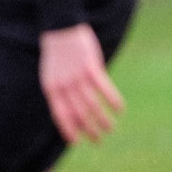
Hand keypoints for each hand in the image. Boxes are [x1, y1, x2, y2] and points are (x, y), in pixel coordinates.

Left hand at [39, 23, 124, 145]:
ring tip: (110, 128)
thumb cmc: (58, 54)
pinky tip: (120, 109)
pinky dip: (113, 100)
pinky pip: (104, 89)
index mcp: (51, 88)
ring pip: (92, 105)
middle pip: (78, 114)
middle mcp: (63, 85)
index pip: (60, 115)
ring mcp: (77, 76)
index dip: (68, 130)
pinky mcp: (91, 67)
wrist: (61, 28)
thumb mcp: (52, 74)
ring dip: (103, 120)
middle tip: (98, 140)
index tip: (77, 143)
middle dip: (89, 130)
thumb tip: (73, 111)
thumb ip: (60, 92)